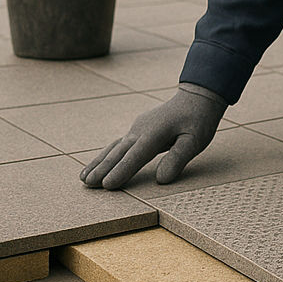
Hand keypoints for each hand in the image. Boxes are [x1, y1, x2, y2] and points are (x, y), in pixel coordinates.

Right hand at [80, 83, 225, 189]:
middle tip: (87, 184)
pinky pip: (118, 145)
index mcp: (154, 132)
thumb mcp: (195, 140)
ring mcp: (137, 128)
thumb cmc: (198, 120)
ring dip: (99, 163)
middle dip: (102, 169)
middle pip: (118, 152)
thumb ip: (178, 158)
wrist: (197, 96)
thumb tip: (161, 179)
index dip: (121, 171)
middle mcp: (141, 129)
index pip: (135, 156)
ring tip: (84, 178)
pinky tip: (98, 164)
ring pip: (114, 148)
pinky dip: (106, 156)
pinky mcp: (137, 130)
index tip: (107, 185)